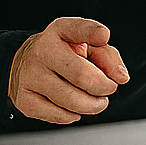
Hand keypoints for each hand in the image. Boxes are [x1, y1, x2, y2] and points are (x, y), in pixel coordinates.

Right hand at [8, 17, 129, 123]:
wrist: (24, 64)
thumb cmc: (63, 55)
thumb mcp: (86, 46)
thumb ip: (108, 57)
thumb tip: (121, 77)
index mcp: (59, 31)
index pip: (77, 28)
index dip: (92, 32)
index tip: (103, 36)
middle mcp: (41, 51)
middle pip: (82, 75)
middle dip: (103, 87)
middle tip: (108, 88)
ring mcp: (30, 76)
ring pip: (71, 101)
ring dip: (92, 105)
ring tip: (95, 101)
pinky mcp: (24, 99)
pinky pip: (59, 115)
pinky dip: (73, 115)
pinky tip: (72, 106)